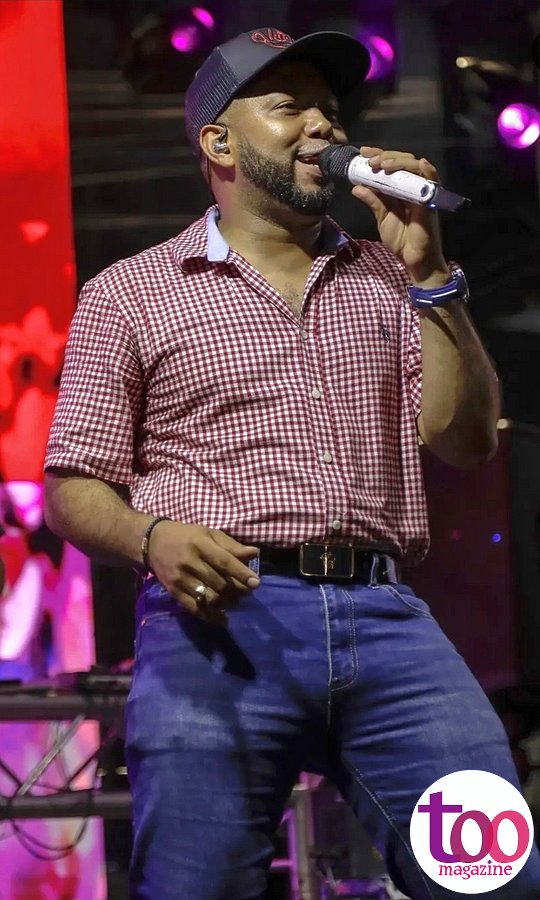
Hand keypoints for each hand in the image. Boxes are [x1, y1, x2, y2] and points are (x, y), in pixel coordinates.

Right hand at [146, 521, 259, 626]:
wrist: (152, 542)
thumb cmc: (186, 536)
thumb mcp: (209, 533)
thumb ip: (231, 545)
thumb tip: (254, 553)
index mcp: (201, 544)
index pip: (224, 561)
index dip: (241, 573)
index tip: (256, 583)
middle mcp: (190, 562)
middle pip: (218, 582)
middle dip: (237, 590)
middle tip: (247, 593)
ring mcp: (180, 579)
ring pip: (208, 597)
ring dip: (226, 603)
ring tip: (235, 602)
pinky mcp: (173, 592)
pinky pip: (194, 608)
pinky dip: (211, 617)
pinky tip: (223, 619)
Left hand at [352, 146, 448, 282]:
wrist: (413, 259)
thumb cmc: (401, 239)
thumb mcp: (382, 218)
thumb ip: (373, 201)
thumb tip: (357, 186)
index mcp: (400, 189)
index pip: (391, 165)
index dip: (378, 155)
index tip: (363, 153)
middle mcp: (412, 187)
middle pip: (403, 161)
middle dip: (386, 156)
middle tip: (371, 160)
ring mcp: (423, 192)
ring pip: (416, 167)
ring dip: (400, 162)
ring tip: (383, 164)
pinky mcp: (431, 202)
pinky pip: (433, 183)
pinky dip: (428, 171)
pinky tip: (420, 163)